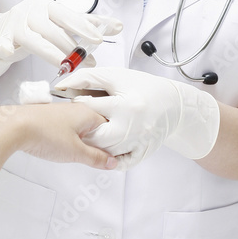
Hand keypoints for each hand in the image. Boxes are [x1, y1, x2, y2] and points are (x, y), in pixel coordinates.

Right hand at [0, 0, 121, 82]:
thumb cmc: (33, 27)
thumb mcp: (57, 22)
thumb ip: (84, 24)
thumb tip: (116, 26)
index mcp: (46, 4)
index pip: (68, 15)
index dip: (84, 27)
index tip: (99, 39)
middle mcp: (30, 10)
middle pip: (53, 30)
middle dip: (72, 47)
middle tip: (88, 61)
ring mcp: (14, 23)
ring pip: (35, 40)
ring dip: (52, 54)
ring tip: (66, 66)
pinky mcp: (1, 37)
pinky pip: (3, 43)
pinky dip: (6, 47)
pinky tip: (9, 51)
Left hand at [14, 102, 116, 169]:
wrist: (13, 126)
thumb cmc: (43, 133)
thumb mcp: (75, 152)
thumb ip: (96, 158)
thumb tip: (111, 161)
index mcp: (87, 113)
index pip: (109, 127)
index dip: (112, 143)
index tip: (111, 158)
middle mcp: (75, 109)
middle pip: (95, 127)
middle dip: (96, 143)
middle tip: (95, 159)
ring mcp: (61, 112)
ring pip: (79, 128)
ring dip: (81, 142)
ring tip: (75, 154)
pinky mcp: (49, 118)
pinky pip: (66, 128)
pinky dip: (68, 139)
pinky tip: (61, 148)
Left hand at [56, 66, 219, 167]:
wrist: (175, 104)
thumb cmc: (144, 88)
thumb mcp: (116, 76)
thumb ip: (87, 78)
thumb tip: (62, 85)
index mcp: (125, 105)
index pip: (90, 109)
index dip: (77, 107)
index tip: (74, 107)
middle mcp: (133, 126)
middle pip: (97, 137)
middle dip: (84, 133)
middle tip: (78, 128)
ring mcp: (138, 141)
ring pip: (107, 151)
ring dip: (95, 146)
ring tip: (89, 136)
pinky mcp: (143, 151)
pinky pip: (122, 162)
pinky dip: (111, 158)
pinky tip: (106, 150)